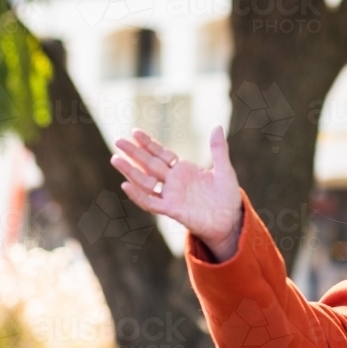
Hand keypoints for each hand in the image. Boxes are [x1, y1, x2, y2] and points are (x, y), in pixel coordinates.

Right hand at [110, 126, 242, 260]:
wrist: (231, 220)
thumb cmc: (227, 196)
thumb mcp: (224, 170)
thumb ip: (218, 150)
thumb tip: (217, 127)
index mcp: (183, 170)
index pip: (161, 154)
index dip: (148, 144)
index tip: (135, 132)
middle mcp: (173, 182)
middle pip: (149, 165)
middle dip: (134, 153)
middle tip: (117, 140)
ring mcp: (171, 196)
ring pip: (145, 182)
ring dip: (131, 172)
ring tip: (115, 159)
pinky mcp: (172, 210)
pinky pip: (151, 203)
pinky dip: (138, 195)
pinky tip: (126, 185)